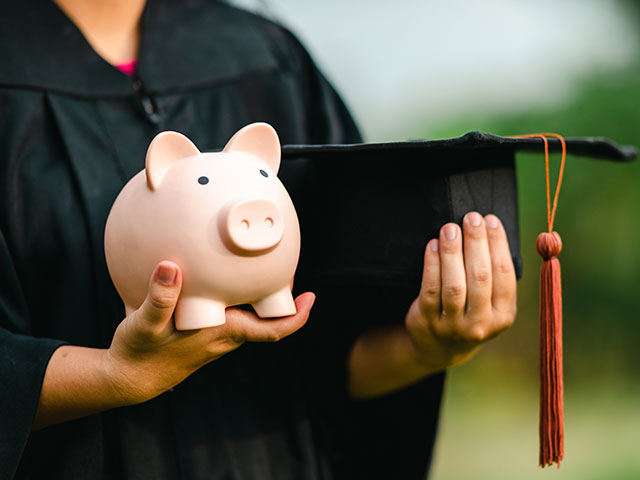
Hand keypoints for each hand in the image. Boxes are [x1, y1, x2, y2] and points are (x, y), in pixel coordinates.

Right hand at [106, 261, 313, 402]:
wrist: (129, 379)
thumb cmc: (139, 354)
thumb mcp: (144, 324)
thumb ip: (160, 297)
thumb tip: (170, 267)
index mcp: (222, 333)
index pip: (273, 330)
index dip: (297, 317)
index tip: (311, 298)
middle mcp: (226, 337)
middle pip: (267, 319)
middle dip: (282, 297)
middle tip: (288, 268)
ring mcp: (218, 338)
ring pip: (252, 317)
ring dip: (262, 297)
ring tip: (263, 269)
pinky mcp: (206, 335)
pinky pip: (234, 316)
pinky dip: (240, 299)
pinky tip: (226, 280)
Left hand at [405, 212, 516, 368]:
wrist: (440, 347)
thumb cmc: (469, 312)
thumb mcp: (490, 303)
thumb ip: (494, 273)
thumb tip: (490, 226)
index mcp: (504, 315)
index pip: (505, 274)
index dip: (498, 244)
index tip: (491, 219)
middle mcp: (481, 324)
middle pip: (480, 278)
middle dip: (476, 243)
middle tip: (470, 217)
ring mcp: (453, 325)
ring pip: (454, 285)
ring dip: (452, 252)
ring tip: (450, 228)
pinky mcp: (428, 322)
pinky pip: (431, 290)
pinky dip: (432, 265)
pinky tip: (432, 246)